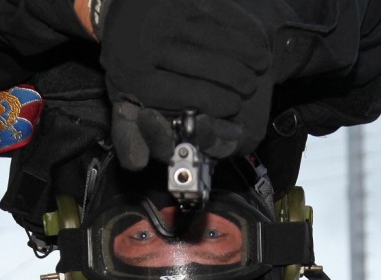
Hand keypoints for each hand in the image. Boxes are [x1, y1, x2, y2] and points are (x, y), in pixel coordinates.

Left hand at [98, 0, 273, 167]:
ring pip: (215, 37)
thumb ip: (131, 135)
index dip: (215, 102)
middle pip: (204, 65)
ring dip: (244, 54)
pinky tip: (254, 42)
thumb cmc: (129, 65)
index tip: (233, 108)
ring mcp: (164, 13)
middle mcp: (147, 42)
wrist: (119, 10)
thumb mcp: (123, 100)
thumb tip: (139, 163)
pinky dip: (241, 29)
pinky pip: (218, 12)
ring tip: (261, 66)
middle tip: (249, 89)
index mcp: (135, 76)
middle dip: (234, 80)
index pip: (185, 94)